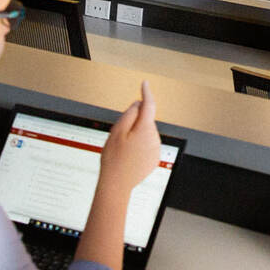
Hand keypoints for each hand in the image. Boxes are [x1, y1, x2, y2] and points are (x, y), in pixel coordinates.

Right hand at [100, 80, 160, 194]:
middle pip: (145, 121)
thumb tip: (138, 104)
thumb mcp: (116, 132)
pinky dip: (138, 146)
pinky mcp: (154, 159)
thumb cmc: (114, 159)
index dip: (146, 92)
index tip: (145, 84)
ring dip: (136, 136)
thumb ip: (128, 114)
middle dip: (134, 123)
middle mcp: (155, 138)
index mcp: (146, 129)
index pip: (149, 105)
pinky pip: (146, 145)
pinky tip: (128, 157)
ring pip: (145, 133)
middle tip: (119, 137)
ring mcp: (156, 149)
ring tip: (123, 150)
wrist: (117, 185)